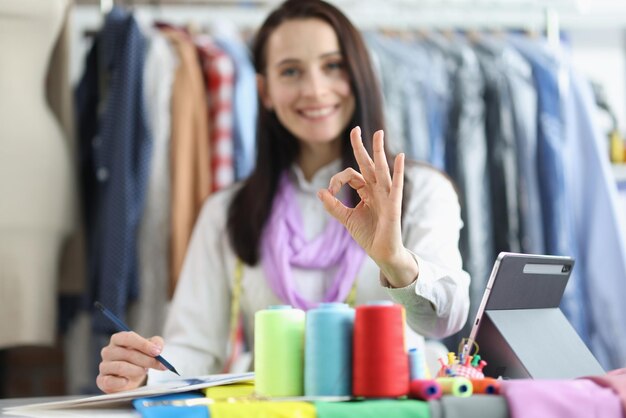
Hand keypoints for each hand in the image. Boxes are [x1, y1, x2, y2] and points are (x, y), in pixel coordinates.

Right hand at [96, 332, 166, 392]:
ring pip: (120, 367)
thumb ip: (156, 343)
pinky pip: (110, 381)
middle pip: (127, 353)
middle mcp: (108, 351)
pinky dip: (121, 382)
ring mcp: (104, 366)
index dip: (143, 344)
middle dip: (146, 360)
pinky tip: (127, 381)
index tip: (157, 352)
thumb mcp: (149, 349)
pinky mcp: (102, 380)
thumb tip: (158, 347)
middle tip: (159, 365)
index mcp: (118, 339)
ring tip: (143, 371)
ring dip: (136, 370)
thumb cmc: (139, 360)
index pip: (128, 337)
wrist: (130, 379)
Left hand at [317, 127, 417, 287]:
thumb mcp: (346, 219)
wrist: (382, 253)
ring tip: (378, 133)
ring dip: (379, 151)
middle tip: (355, 129)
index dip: (337, 180)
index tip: (329, 191)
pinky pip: (397, 185)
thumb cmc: (368, 235)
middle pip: (367, 164)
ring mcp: (387, 195)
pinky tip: (399, 156)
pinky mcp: (394, 205)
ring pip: (381, 169)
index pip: (351, 175)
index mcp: (367, 191)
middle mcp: (377, 189)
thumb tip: (320, 191)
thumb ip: (334, 206)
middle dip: (361, 146)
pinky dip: (398, 171)